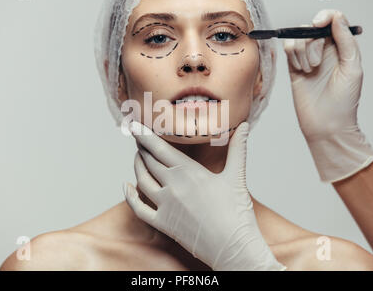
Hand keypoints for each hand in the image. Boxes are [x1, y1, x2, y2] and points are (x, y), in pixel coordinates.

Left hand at [122, 120, 285, 270]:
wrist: (234, 247)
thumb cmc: (237, 213)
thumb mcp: (237, 176)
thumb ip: (238, 148)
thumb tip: (245, 126)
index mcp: (189, 172)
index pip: (159, 148)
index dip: (143, 135)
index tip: (134, 125)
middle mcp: (173, 186)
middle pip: (148, 161)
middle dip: (141, 147)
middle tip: (138, 138)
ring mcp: (165, 205)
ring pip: (142, 180)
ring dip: (137, 166)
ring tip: (138, 157)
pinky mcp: (163, 223)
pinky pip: (139, 208)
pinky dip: (130, 196)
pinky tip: (127, 187)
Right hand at [283, 9, 372, 182]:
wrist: (326, 125)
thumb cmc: (344, 101)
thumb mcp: (352, 68)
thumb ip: (346, 42)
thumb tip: (337, 18)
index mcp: (342, 48)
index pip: (334, 21)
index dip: (325, 17)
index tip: (318, 24)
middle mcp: (325, 51)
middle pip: (312, 29)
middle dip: (312, 42)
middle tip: (316, 64)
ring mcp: (308, 59)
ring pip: (298, 38)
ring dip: (302, 52)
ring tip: (309, 71)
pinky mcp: (294, 68)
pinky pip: (288, 49)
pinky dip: (292, 55)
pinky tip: (300, 70)